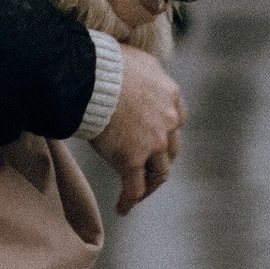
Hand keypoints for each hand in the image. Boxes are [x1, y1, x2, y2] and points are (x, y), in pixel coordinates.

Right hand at [86, 46, 184, 213]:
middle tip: (149, 172)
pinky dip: (130, 200)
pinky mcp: (131, 159)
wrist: (91, 77)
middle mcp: (169, 120)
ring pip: (159, 172)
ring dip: (150, 185)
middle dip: (160, 162)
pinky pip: (134, 187)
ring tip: (138, 194)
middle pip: (171, 150)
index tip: (157, 142)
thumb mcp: (140, 60)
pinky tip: (122, 208)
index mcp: (172, 96)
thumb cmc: (106, 63)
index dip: (167, 134)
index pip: (177, 121)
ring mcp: (152, 142)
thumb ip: (149, 73)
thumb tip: (142, 74)